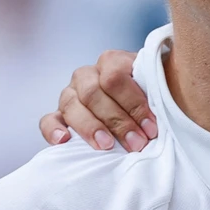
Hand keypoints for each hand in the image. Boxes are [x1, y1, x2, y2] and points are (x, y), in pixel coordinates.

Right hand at [37, 48, 156, 150]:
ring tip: (106, 147)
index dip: (134, 103)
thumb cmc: (153, 99)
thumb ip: (158, 93)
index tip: (152, 128)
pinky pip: (48, 120)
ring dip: (90, 127)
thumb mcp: (158, 89)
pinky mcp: (60, 115)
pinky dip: (53, 130)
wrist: (142, 104)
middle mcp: (87, 75)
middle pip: (93, 92)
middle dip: (117, 120)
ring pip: (71, 104)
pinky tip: (64, 141)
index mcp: (111, 62)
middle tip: (136, 143)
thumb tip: (162, 116)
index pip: (115, 77)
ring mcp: (70, 94)